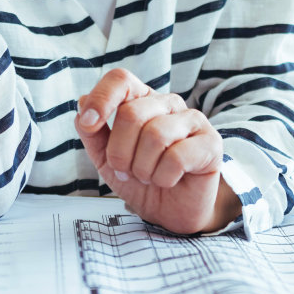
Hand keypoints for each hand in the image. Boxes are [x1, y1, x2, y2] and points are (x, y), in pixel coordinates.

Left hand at [76, 69, 240, 234]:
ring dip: (143, 168)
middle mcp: (168, 103)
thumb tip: (82, 102)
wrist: (170, 214)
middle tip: (127, 172)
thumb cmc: (141, 181)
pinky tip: (169, 181)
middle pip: (132, 113)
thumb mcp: (106, 160)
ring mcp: (193, 120)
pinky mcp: (211, 143)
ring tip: (149, 177)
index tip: (90, 125)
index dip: (101, 99)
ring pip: (155, 135)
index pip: (121, 79)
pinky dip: (163, 178)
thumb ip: (93, 133)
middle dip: (120, 152)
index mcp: (142, 101)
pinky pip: (176, 157)